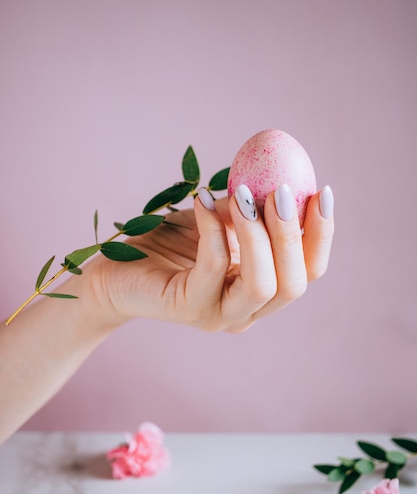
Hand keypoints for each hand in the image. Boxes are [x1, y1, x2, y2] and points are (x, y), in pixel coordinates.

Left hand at [90, 185, 333, 332]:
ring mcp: (218, 315)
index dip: (321, 235)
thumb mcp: (220, 221)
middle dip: (293, 235)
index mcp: (262, 291)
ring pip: (263, 286)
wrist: (117, 271)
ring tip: (245, 194)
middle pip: (294, 284)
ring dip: (259, 235)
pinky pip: (213, 267)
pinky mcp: (188, 308)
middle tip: (282, 191)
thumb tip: (281, 177)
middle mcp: (247, 311)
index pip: (308, 272)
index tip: (322, 191)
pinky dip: (214, 229)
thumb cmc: (171, 243)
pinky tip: (205, 201)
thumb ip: (250, 211)